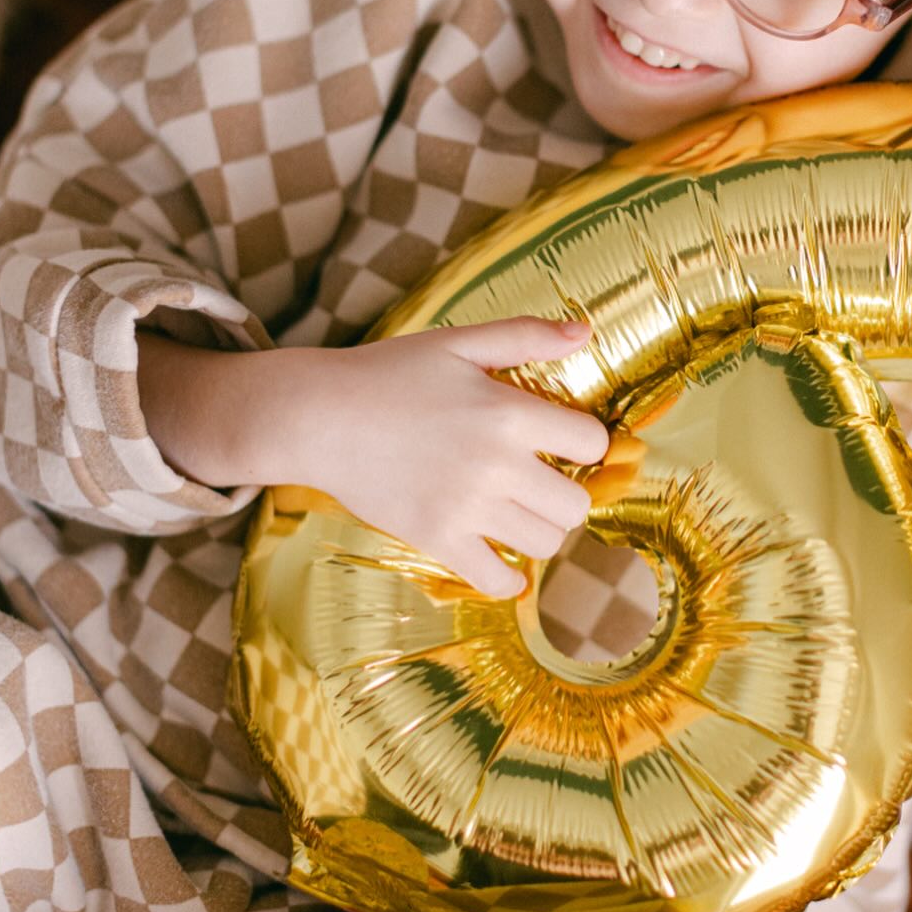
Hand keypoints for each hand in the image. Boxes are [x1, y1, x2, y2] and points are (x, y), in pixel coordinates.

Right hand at [270, 316, 606, 597]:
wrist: (319, 416)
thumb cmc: (390, 373)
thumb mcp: (459, 342)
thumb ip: (525, 335)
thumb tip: (586, 331)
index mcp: (510, 411)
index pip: (592, 443)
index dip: (587, 441)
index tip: (568, 441)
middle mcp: (496, 464)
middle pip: (575, 505)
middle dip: (569, 492)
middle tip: (545, 482)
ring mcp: (466, 507)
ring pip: (545, 544)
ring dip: (541, 530)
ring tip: (519, 511)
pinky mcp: (437, 539)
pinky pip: (497, 581)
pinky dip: (508, 578)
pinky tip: (502, 558)